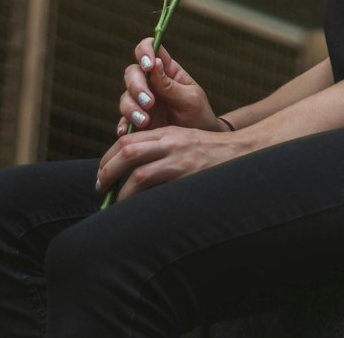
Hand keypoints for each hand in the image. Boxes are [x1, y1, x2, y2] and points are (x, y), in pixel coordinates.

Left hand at [97, 124, 248, 202]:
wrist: (244, 154)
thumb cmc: (212, 154)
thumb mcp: (185, 143)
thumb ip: (161, 150)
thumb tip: (131, 172)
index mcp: (168, 133)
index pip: (129, 139)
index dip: (109, 156)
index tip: (102, 172)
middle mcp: (171, 142)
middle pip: (127, 151)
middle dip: (107, 170)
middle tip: (100, 187)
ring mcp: (180, 159)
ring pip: (138, 172)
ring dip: (120, 191)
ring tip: (112, 202)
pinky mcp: (188, 176)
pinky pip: (156, 189)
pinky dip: (140, 201)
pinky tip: (135, 211)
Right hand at [118, 42, 223, 135]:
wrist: (196, 145)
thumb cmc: (197, 114)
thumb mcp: (190, 99)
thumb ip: (170, 84)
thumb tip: (155, 63)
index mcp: (166, 70)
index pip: (150, 49)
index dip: (145, 51)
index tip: (149, 65)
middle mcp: (150, 83)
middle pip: (132, 73)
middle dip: (137, 86)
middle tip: (149, 102)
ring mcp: (141, 102)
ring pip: (125, 97)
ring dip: (131, 107)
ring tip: (145, 121)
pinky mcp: (135, 121)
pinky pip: (123, 120)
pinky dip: (123, 125)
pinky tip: (127, 131)